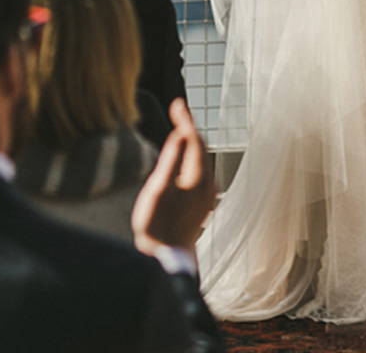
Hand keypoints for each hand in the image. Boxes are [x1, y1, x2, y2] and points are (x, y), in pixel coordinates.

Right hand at [131, 98, 216, 256]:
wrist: (165, 261)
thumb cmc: (157, 226)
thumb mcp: (158, 190)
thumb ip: (170, 160)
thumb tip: (180, 134)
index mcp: (199, 179)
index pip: (195, 140)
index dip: (186, 119)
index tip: (177, 103)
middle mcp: (208, 185)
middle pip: (201, 147)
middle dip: (189, 126)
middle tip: (176, 109)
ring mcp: (207, 195)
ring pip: (201, 158)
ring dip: (191, 140)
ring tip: (179, 125)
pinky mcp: (202, 203)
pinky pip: (199, 169)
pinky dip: (191, 155)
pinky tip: (181, 154)